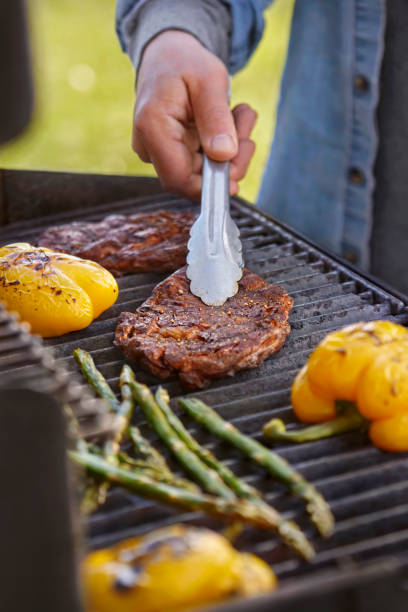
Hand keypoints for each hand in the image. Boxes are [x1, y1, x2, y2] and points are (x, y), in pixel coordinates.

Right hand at [133, 31, 256, 199]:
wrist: (167, 54)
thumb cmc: (185, 62)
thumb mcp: (209, 80)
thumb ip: (215, 118)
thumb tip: (224, 155)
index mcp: (153, 127)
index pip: (179, 178)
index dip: (210, 185)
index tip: (237, 172)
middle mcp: (149, 145)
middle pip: (193, 178)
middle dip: (229, 160)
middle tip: (246, 121)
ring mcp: (158, 152)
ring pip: (201, 172)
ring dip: (231, 150)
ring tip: (241, 114)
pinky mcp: (170, 153)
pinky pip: (201, 163)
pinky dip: (222, 146)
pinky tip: (231, 119)